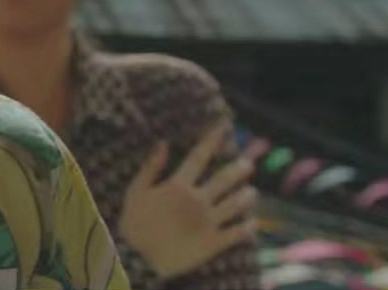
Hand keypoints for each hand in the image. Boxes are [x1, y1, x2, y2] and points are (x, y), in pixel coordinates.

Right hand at [118, 124, 258, 279]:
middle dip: (240, 168)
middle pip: (226, 179)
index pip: (199, 157)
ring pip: (238, 204)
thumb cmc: (134, 224)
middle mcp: (199, 200)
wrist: (137, 260)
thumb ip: (150, 168)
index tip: (224, 126)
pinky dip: (249, 226)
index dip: (213, 140)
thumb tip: (162, 143)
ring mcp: (210, 222)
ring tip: (251, 192)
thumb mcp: (135, 192)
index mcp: (179, 186)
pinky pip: (239, 232)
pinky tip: (253, 222)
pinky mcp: (216, 242)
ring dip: (247, 196)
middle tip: (248, 164)